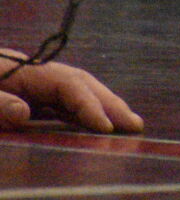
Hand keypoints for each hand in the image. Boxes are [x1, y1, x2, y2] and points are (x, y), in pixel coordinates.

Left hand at [0, 56, 142, 133]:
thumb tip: (23, 112)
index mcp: (23, 71)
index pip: (67, 84)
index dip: (89, 104)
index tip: (106, 127)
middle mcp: (35, 75)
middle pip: (81, 83)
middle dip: (110, 103)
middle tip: (136, 125)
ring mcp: (33, 85)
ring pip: (77, 92)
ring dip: (103, 107)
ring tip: (128, 125)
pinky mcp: (28, 97)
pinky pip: (63, 104)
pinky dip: (85, 113)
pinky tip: (99, 125)